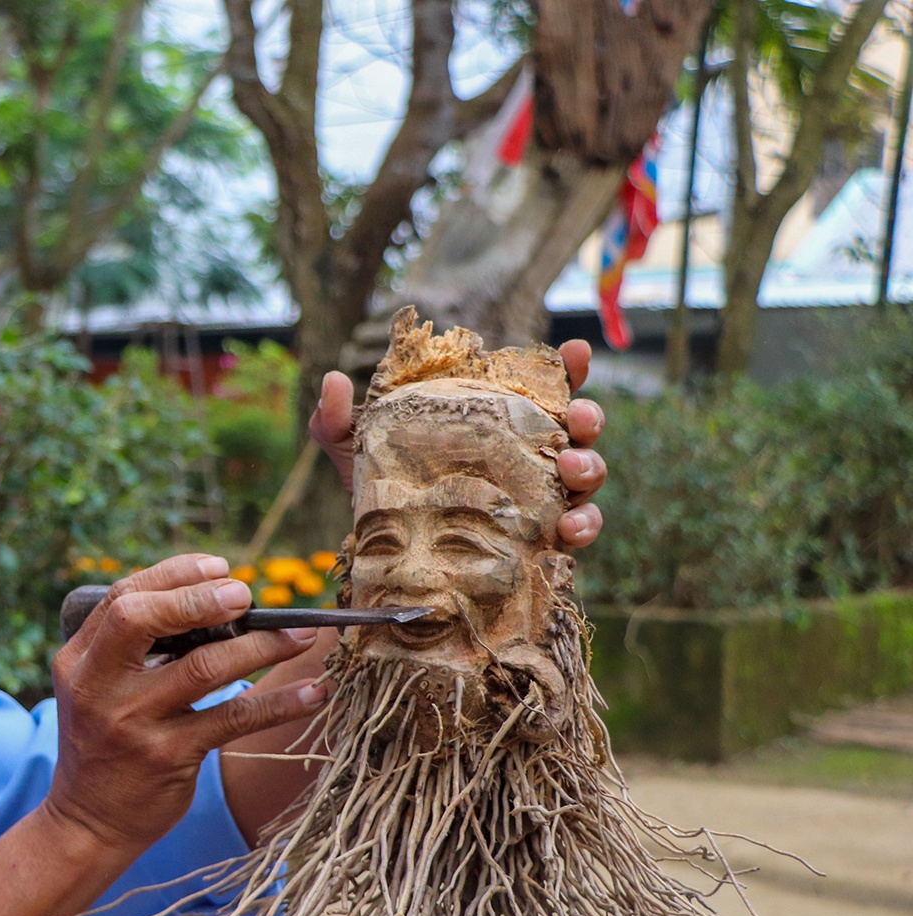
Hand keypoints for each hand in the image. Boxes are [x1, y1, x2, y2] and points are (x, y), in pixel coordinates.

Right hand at [44, 554, 325, 853]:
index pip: (122, 598)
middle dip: (200, 597)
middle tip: (247, 595)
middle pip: (142, 619)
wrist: (87, 821)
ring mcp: (133, 723)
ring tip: (301, 635)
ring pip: (203, 667)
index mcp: (79, 661)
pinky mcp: (168, 757)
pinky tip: (313, 693)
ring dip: (261, 646)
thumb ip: (134, 648)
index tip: (220, 569)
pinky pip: (233, 719)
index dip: (174, 575)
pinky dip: (279, 703)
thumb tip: (214, 600)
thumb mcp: (98, 689)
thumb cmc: (105, 744)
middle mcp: (99, 687)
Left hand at [308, 338, 607, 547]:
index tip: (576, 353)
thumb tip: (332, 381)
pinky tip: (568, 531)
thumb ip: (336, 418)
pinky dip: (581, 527)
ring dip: (589, 469)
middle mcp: (524, 452)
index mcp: (493, 419)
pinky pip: (574, 531)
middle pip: (576, 428)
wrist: (379, 555)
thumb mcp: (352, 450)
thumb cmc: (377, 487)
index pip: (542, 386)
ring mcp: (535, 495)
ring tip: (572, 472)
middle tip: (577, 421)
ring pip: (584, 475)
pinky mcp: (536, 538)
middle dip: (588, 418)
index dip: (568, 367)